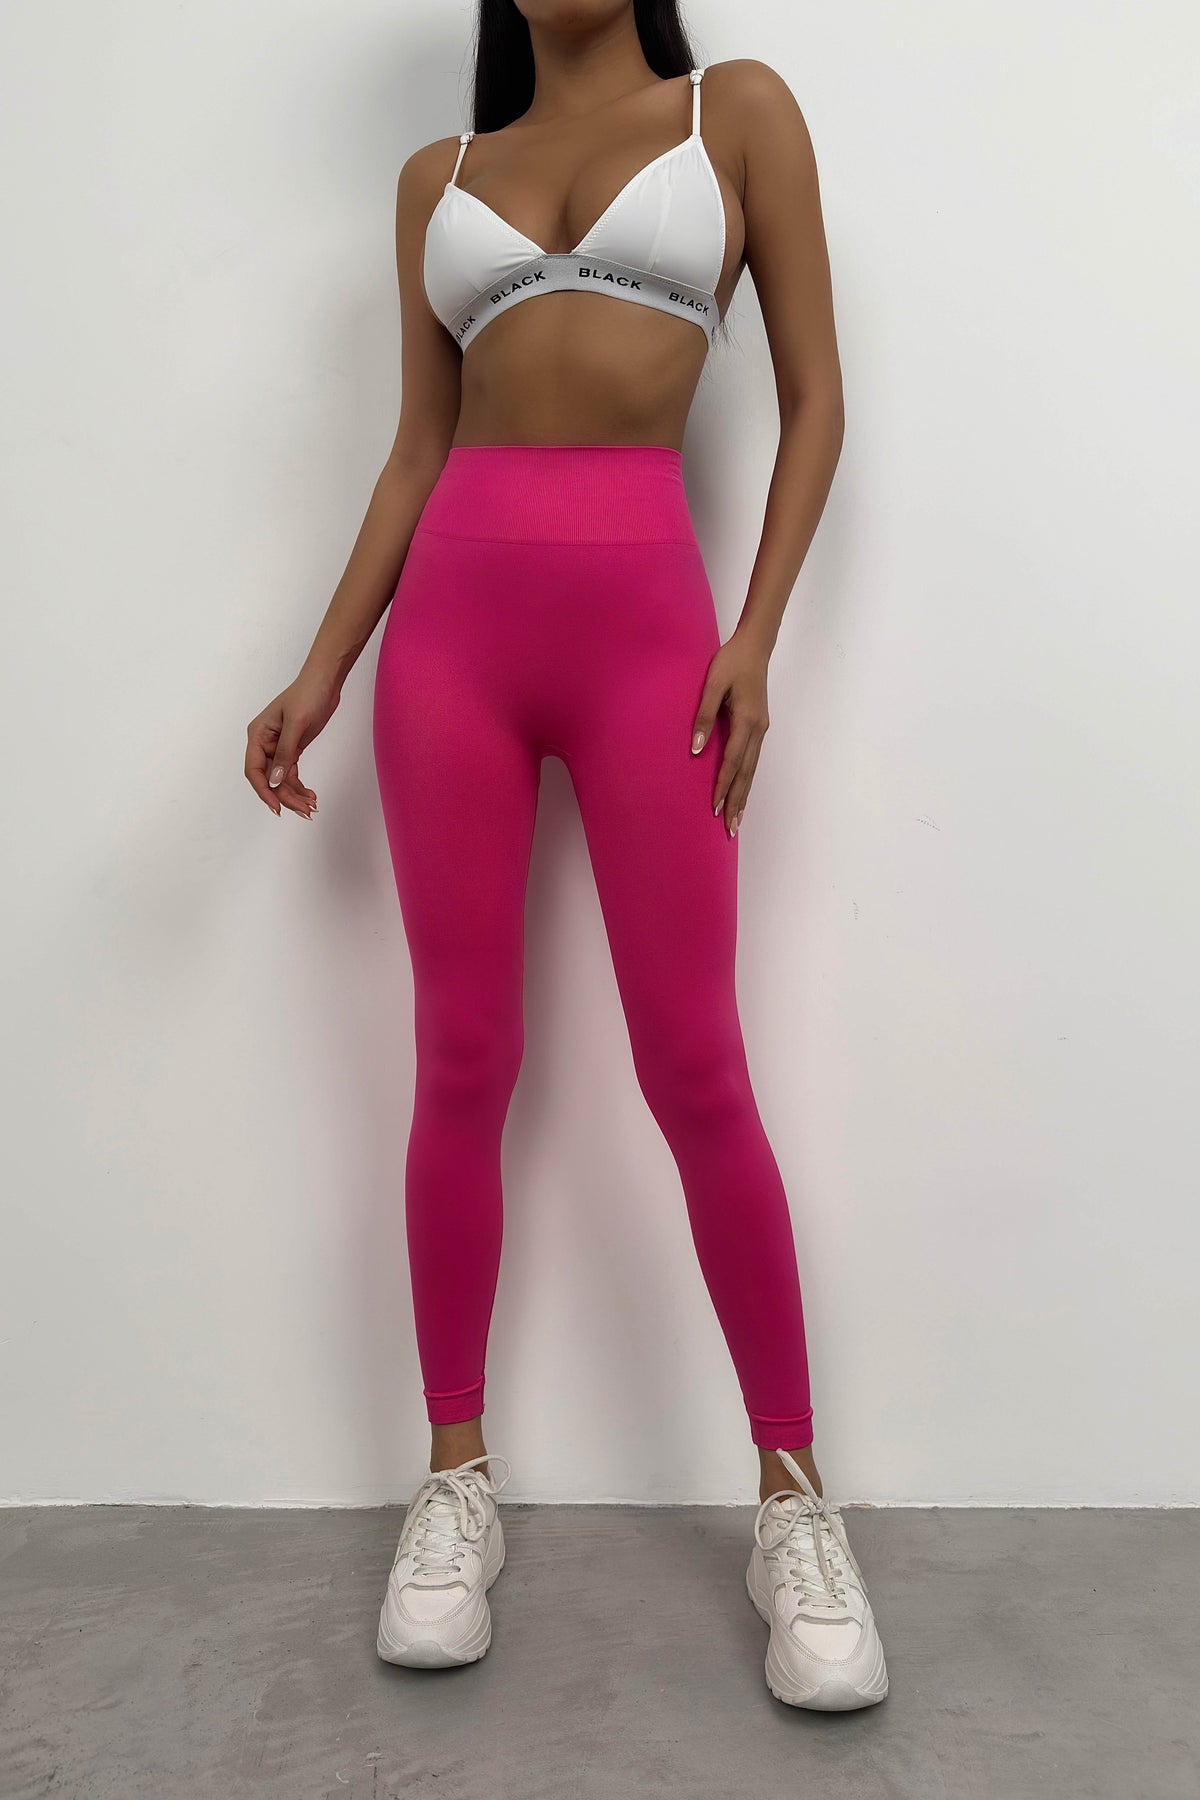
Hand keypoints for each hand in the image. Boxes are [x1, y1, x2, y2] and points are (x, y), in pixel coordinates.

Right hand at [244, 664, 340, 817]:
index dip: (264, 791)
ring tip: (311, 807)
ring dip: (294, 795)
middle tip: (303, 811)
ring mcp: (278, 747)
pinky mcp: (292, 749)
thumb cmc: (308, 694)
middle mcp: (264, 743)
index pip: (254, 770)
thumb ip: (285, 753)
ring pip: (281, 780)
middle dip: (285, 796)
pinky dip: (299, 786)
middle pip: (269, 778)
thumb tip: (275, 780)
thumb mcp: (297, 723)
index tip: (277, 807)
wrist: (326, 681)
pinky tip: (310, 796)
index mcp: (258, 734)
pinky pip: (291, 774)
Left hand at [691, 628, 770, 836]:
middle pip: (746, 774)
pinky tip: (742, 791)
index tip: (714, 807)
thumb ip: (704, 716)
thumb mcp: (713, 684)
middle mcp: (758, 731)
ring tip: (737, 820)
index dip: (723, 786)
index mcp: (747, 722)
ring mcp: (761, 730)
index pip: (732, 762)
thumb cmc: (731, 662)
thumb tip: (695, 748)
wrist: (754, 646)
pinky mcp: (759, 727)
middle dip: (737, 802)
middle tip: (730, 829)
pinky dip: (747, 781)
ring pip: (752, 771)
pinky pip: (753, 761)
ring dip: (744, 796)